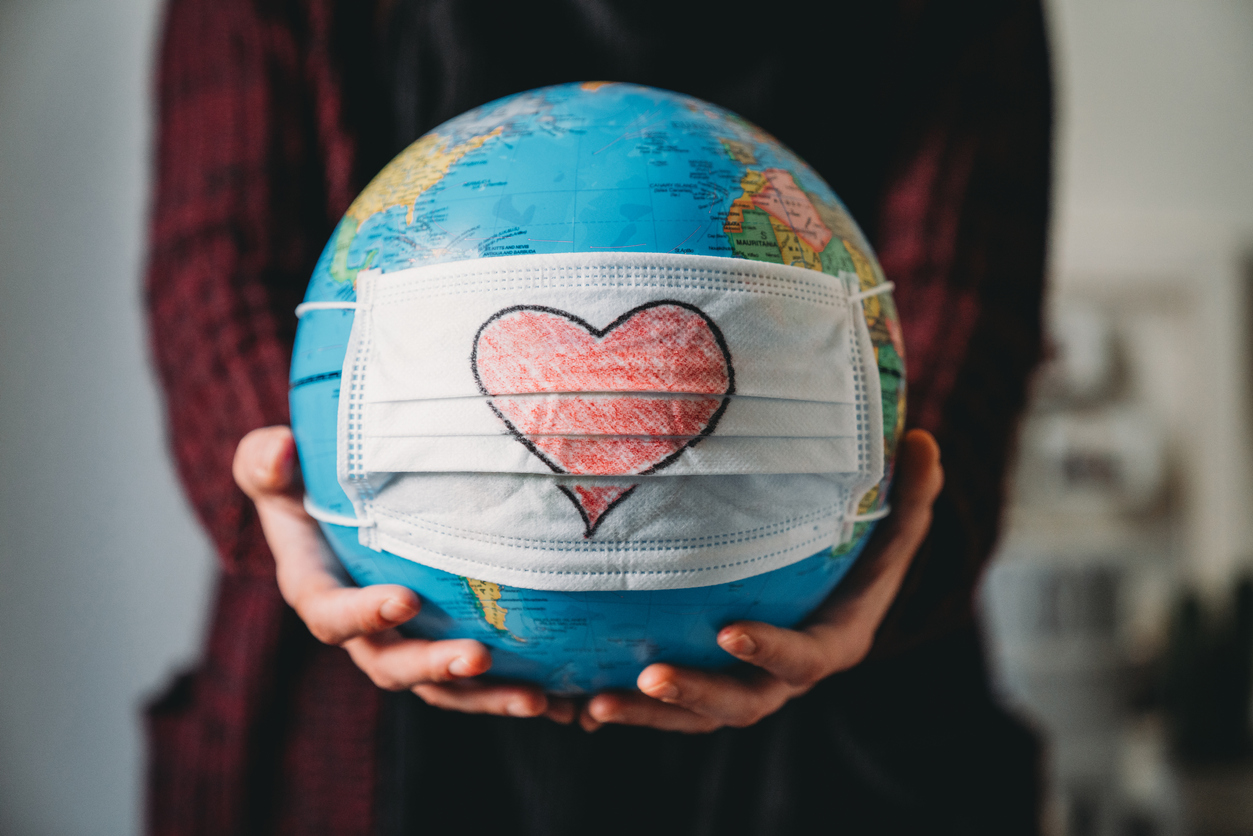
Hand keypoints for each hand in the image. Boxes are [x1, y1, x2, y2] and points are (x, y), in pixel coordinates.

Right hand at [233, 426, 576, 722]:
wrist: (333, 504)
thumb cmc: (299, 479)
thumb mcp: (271, 465)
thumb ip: (265, 462)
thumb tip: (280, 449)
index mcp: (318, 590)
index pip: (331, 614)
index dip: (363, 615)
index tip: (404, 600)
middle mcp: (362, 629)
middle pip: (393, 664)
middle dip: (434, 667)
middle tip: (479, 658)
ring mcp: (406, 641)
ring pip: (443, 686)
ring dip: (487, 696)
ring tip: (538, 698)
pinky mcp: (444, 640)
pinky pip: (478, 680)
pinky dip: (516, 691)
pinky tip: (566, 701)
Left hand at [578, 428, 943, 732]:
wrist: (835, 595)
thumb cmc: (863, 555)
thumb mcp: (894, 527)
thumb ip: (912, 494)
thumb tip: (929, 440)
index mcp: (830, 644)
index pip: (803, 657)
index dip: (770, 651)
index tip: (730, 631)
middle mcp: (783, 678)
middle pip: (741, 704)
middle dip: (695, 694)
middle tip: (648, 676)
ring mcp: (742, 686)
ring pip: (693, 715)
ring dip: (646, 714)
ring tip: (593, 703)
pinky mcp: (708, 681)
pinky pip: (666, 707)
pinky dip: (625, 709)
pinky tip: (574, 703)